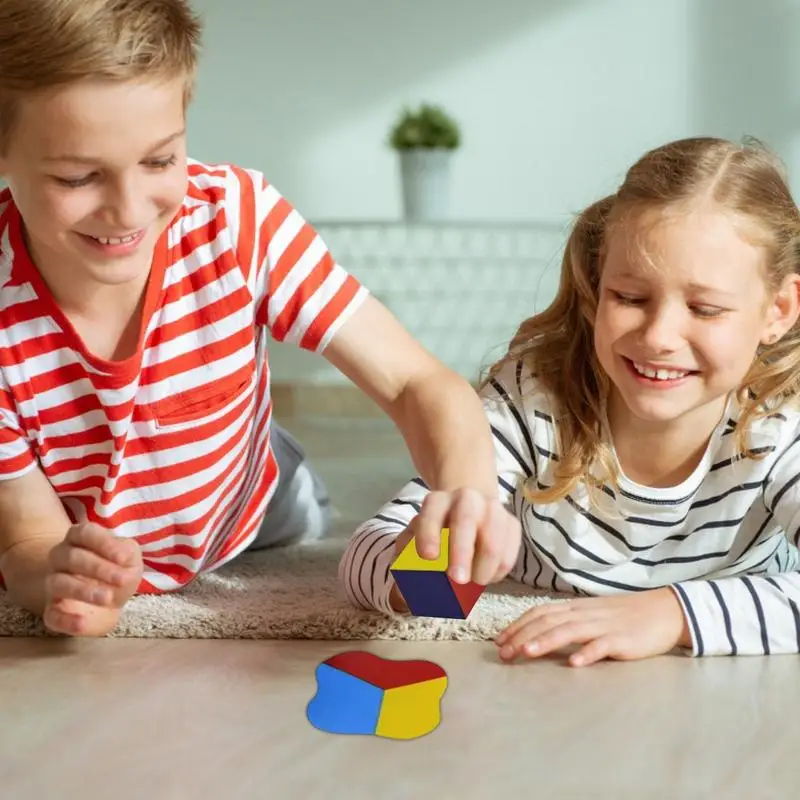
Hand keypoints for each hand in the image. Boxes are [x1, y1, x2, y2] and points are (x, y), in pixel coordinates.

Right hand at [43, 522, 142, 635]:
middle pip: (71, 557)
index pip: (85, 533)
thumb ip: (128, 553)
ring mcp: (54, 583)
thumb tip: (124, 557)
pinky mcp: (52, 610)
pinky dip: (66, 620)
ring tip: (107, 598)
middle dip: (98, 568)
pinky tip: (82, 623)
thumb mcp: (130, 558)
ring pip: (58, 583)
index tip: (124, 557)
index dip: (104, 543)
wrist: (109, 601)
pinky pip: (51, 615)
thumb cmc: (118, 570)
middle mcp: (61, 557)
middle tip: (121, 579)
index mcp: (81, 538)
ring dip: (82, 591)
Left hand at [389, 488, 521, 610]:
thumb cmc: (436, 532)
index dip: (429, 535)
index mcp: (436, 502)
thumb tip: (407, 586)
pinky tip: (486, 576)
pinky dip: (498, 570)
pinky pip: (510, 551)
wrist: (468, 509)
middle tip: (457, 580)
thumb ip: (406, 559)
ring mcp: (492, 509)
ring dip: (483, 568)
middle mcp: (465, 499)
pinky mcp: (511, 524)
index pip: (431, 514)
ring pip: (493, 540)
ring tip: (474, 583)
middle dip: (462, 552)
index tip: (428, 557)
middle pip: (466, 520)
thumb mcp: (414, 539)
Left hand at [494, 588, 690, 666]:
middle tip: (503, 653)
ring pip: (570, 631)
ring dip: (546, 641)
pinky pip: (603, 646)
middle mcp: (585, 614)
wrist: (663, 610)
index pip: (540, 612)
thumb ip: (567, 622)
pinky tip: (574, 663)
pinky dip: (587, 653)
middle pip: (548, 622)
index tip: (499, 640)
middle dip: (522, 636)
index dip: (518, 625)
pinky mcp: (623, 639)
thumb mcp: (591, 615)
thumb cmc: (623, 616)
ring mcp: (603, 626)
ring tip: (527, 653)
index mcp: (575, 608)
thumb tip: (537, 633)